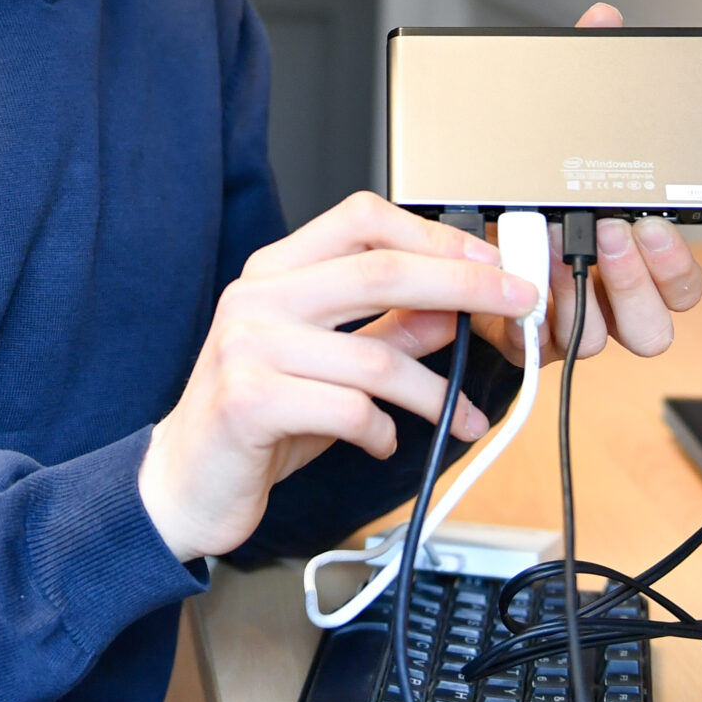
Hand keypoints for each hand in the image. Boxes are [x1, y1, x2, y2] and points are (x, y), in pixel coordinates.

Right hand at [138, 193, 543, 561]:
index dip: (433, 235)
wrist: (183, 481)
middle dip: (463, 286)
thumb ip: (387, 330)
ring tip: (458, 417)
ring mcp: (249, 346)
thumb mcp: (328, 364)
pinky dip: (384, 432)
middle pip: (380, 271)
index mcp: (276, 271)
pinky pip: (351, 410)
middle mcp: (258, 296)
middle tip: (518, 305)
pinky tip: (382, 442)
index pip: (362, 220)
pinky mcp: (250, 402)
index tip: (487, 261)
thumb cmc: (257, 416)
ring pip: (376, 355)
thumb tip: (455, 310)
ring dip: (435, 393)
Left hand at [470, 4, 701, 370]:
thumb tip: (603, 21)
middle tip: (614, 233)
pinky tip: (519, 275)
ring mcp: (566, 321)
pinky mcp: (521, 333)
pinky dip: (533, 313)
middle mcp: (607, 299)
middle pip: (655, 325)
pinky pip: (540, 344)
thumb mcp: (558, 132)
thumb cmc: (526, 186)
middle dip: (638, 282)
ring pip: (603, 341)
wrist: (463, 237)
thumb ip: (585, 82)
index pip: (682, 281)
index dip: (675, 264)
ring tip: (561, 253)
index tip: (653, 225)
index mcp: (632, 257)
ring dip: (585, 301)